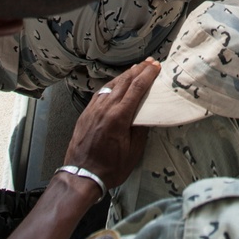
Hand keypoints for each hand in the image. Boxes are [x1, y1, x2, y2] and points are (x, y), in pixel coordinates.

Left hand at [64, 60, 161, 189]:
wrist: (82, 176)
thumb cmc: (110, 168)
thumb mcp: (133, 152)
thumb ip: (141, 129)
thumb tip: (146, 114)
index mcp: (119, 117)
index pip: (136, 88)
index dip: (147, 75)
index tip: (156, 66)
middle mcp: (105, 108)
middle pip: (124, 82)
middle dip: (138, 70)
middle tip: (149, 62)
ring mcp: (93, 109)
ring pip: (111, 85)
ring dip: (125, 75)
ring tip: (136, 68)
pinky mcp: (86, 113)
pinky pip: (100, 93)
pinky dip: (111, 84)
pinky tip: (116, 83)